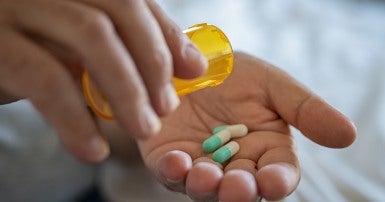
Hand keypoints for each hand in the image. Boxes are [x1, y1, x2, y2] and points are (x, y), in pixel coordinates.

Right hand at [0, 0, 206, 162]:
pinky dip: (76, 118)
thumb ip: (126, 47)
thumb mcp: (78, 45)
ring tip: (143, 129)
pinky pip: (47, 79)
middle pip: (119, 9)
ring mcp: (18, 9)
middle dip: (153, 61)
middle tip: (167, 107)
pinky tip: (93, 149)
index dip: (168, 35)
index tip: (193, 70)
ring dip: (127, 89)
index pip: (132, 0)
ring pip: (91, 36)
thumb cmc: (32, 51)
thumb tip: (190, 65)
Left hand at [137, 52, 355, 200]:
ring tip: (206, 175)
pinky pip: (169, 172)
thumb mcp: (272, 85)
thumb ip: (305, 110)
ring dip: (207, 186)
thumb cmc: (234, 73)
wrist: (190, 63)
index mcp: (265, 148)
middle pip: (242, 188)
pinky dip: (173, 171)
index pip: (278, 173)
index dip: (277, 181)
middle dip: (240, 191)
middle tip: (238, 186)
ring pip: (206, 187)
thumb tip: (348, 135)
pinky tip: (176, 162)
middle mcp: (234, 164)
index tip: (273, 181)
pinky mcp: (168, 158)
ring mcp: (200, 164)